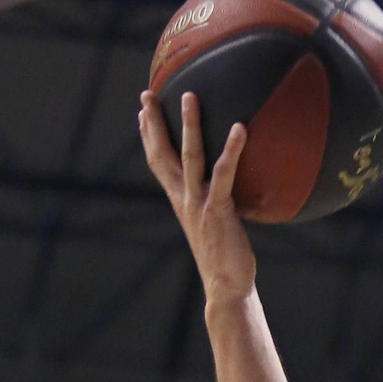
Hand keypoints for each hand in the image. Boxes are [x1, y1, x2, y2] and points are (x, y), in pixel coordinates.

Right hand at [139, 88, 255, 306]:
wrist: (225, 288)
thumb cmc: (224, 258)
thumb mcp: (212, 225)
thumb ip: (212, 204)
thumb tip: (224, 191)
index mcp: (180, 201)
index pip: (158, 163)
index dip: (148, 136)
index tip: (143, 111)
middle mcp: (184, 199)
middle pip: (163, 154)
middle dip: (154, 123)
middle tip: (147, 93)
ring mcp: (199, 204)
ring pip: (190, 156)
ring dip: (188, 125)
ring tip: (189, 95)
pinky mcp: (218, 210)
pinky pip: (223, 174)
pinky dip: (231, 150)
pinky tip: (239, 127)